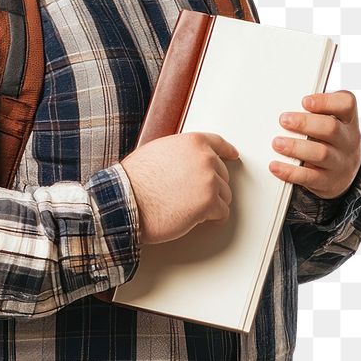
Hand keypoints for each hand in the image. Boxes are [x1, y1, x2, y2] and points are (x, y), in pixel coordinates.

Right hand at [120, 131, 240, 244]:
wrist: (127, 201)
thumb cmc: (134, 180)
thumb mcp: (157, 151)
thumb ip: (180, 153)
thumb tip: (187, 161)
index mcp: (192, 142)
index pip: (218, 143)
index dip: (226, 150)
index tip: (233, 155)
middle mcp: (205, 159)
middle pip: (222, 173)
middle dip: (210, 185)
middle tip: (192, 195)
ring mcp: (209, 181)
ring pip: (225, 194)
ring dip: (211, 202)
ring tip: (190, 207)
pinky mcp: (209, 203)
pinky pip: (222, 212)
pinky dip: (212, 217)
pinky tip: (197, 217)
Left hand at [269, 90, 360, 199]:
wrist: (342, 174)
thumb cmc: (328, 141)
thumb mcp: (330, 124)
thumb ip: (313, 114)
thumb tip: (282, 109)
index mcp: (348, 120)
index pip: (347, 104)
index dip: (326, 101)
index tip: (304, 101)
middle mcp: (348, 140)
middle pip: (331, 128)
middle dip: (305, 123)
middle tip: (283, 120)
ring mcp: (340, 162)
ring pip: (321, 153)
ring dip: (295, 147)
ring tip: (277, 143)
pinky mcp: (328, 181)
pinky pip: (309, 177)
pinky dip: (290, 172)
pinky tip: (275, 166)